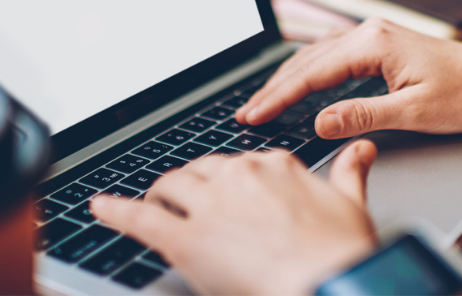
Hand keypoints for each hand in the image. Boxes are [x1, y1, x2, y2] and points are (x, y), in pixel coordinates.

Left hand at [91, 140, 378, 294]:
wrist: (327, 285)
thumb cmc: (341, 255)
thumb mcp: (352, 205)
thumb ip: (349, 172)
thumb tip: (360, 148)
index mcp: (276, 166)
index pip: (241, 163)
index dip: (231, 181)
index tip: (228, 192)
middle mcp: (239, 176)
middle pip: (201, 171)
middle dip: (192, 187)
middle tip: (189, 202)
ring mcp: (208, 205)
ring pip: (169, 186)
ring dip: (159, 196)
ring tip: (152, 205)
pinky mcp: (184, 238)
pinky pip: (138, 217)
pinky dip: (114, 211)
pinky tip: (101, 208)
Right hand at [236, 18, 461, 138]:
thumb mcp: (412, 113)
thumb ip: (362, 116)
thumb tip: (321, 122)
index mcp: (373, 44)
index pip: (312, 73)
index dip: (278, 97)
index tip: (253, 114)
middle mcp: (369, 34)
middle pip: (307, 61)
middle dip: (274, 88)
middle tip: (246, 112)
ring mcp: (374, 37)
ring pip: (316, 57)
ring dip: (287, 80)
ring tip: (261, 101)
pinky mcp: (380, 46)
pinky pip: (332, 58)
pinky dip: (308, 74)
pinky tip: (297, 86)